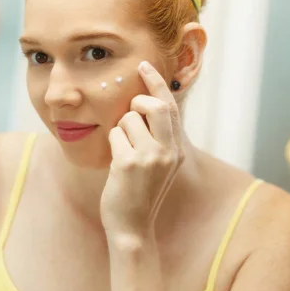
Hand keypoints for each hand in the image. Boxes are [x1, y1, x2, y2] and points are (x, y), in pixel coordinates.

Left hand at [101, 61, 183, 241]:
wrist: (132, 226)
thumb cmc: (140, 191)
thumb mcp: (159, 164)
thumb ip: (158, 136)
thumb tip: (144, 103)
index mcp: (177, 149)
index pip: (170, 106)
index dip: (156, 82)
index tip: (144, 65)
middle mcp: (168, 150)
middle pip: (154, 105)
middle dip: (137, 104)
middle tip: (129, 117)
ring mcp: (150, 157)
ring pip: (128, 119)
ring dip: (119, 131)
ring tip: (123, 153)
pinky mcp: (129, 163)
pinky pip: (114, 135)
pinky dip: (112, 144)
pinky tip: (116, 165)